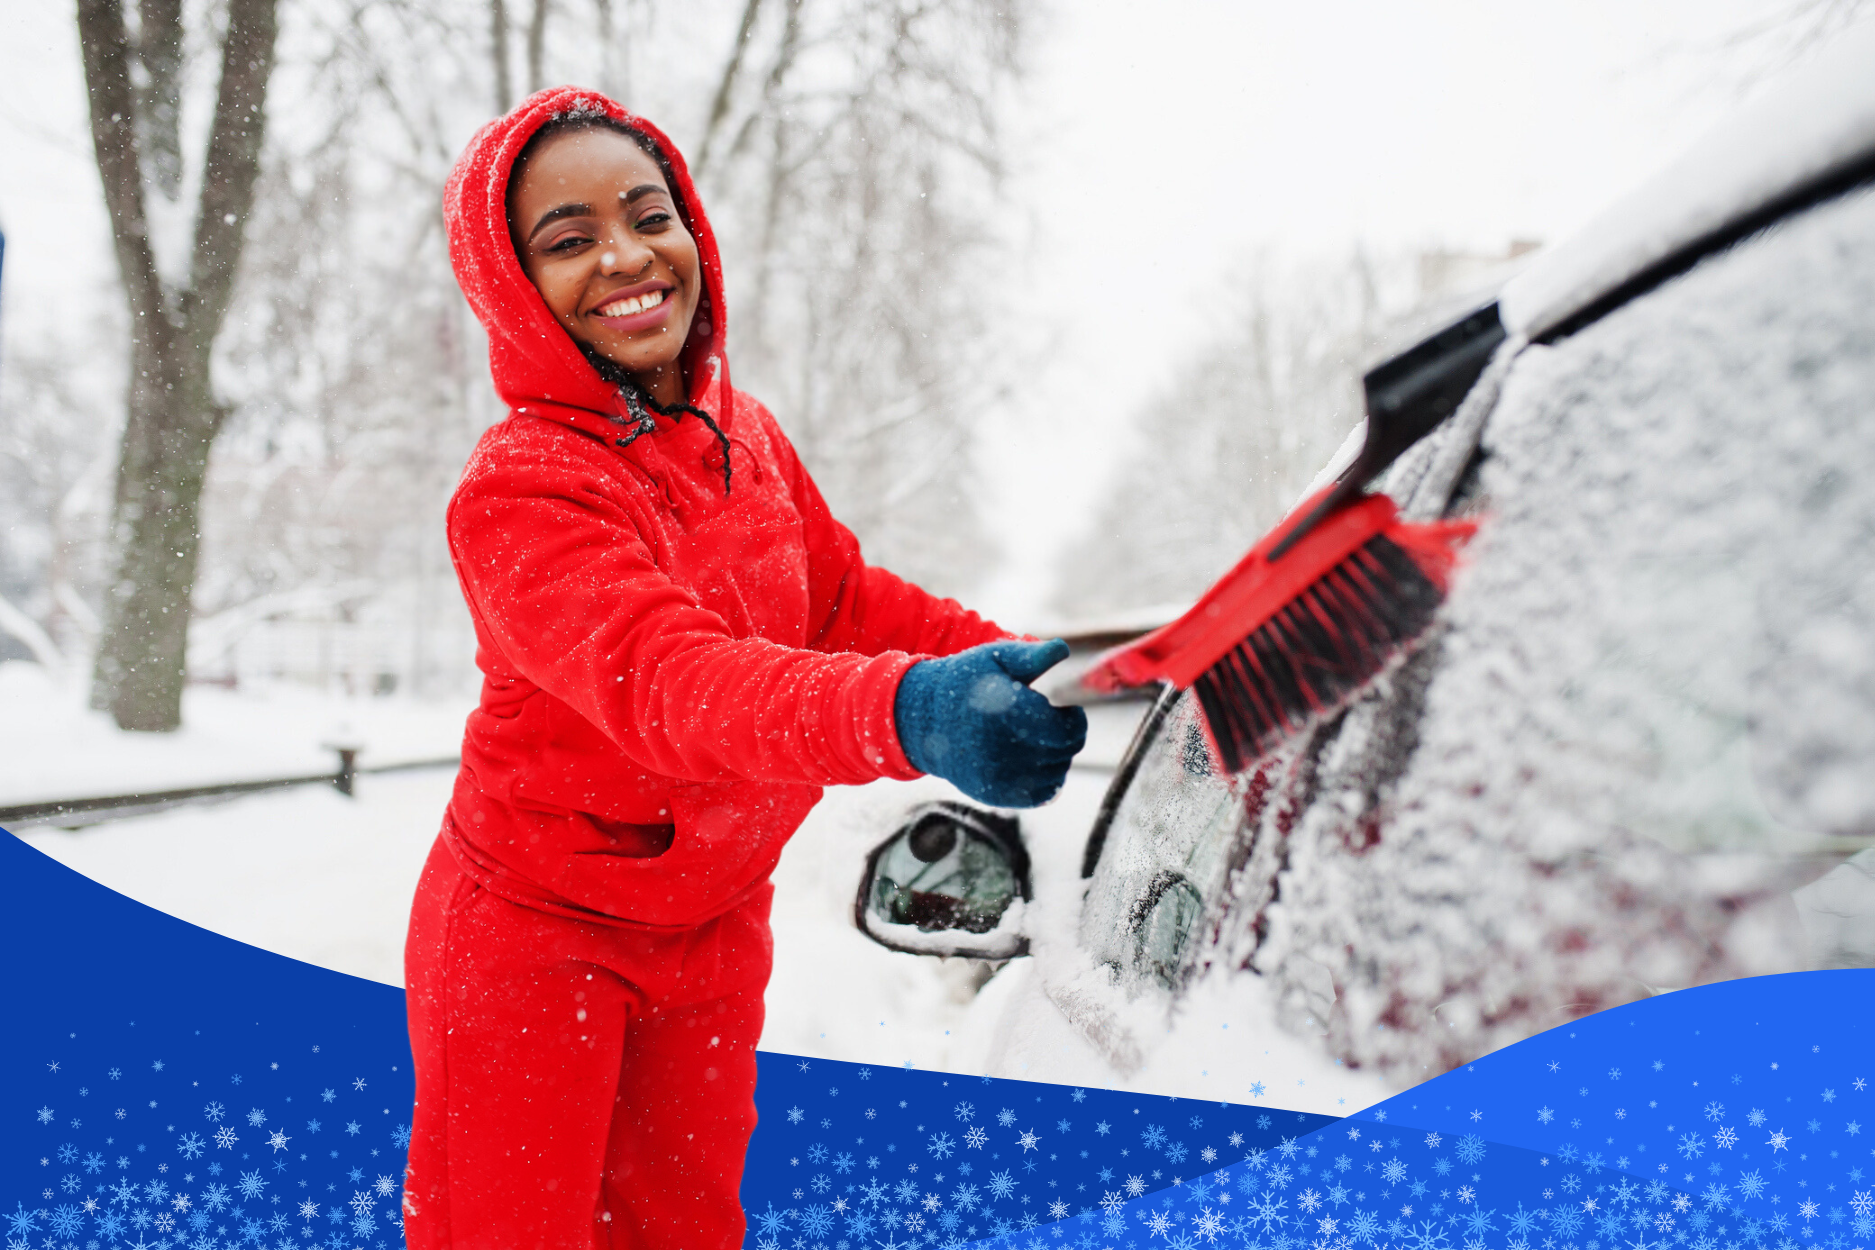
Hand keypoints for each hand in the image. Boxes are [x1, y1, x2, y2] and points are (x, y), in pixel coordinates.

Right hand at [893, 638, 1088, 807]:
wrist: (925, 721)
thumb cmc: (968, 683)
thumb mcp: (995, 659)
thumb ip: (1031, 655)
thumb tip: (1062, 649)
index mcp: (1005, 711)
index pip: (1066, 731)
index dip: (1074, 720)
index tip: (1067, 710)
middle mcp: (1000, 748)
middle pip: (1063, 752)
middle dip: (1066, 735)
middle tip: (1050, 722)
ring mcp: (996, 776)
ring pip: (1056, 773)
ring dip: (1056, 756)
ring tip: (1037, 738)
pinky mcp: (994, 795)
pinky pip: (1042, 794)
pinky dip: (1046, 778)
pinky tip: (1032, 758)